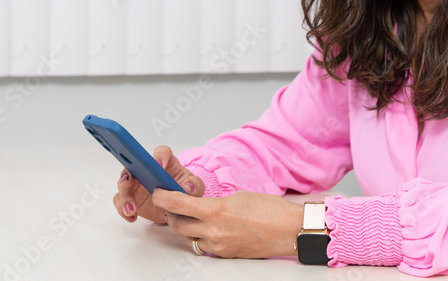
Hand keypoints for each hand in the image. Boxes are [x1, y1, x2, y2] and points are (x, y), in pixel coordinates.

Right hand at [112, 146, 204, 223]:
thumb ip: (195, 185)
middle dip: (128, 174)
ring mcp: (136, 184)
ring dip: (124, 196)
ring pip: (123, 186)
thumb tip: (188, 187)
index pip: (161, 152)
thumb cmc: (184, 189)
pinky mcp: (130, 198)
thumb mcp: (194, 187)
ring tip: (132, 209)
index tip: (159, 164)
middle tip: (127, 183)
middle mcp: (146, 169)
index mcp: (165, 162)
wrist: (177, 206)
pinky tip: (132, 217)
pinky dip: (123, 210)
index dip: (159, 156)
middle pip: (133, 166)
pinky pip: (120, 202)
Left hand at [153, 189, 303, 258]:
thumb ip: (217, 202)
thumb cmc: (270, 210)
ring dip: (187, 228)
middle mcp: (214, 231)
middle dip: (171, 214)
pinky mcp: (226, 255)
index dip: (163, 196)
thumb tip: (204, 206)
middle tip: (172, 205)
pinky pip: (204, 247)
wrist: (289, 230)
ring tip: (193, 217)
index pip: (178, 203)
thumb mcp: (239, 196)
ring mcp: (219, 246)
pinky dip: (202, 237)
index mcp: (216, 210)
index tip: (158, 191)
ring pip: (189, 238)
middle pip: (177, 225)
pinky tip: (210, 229)